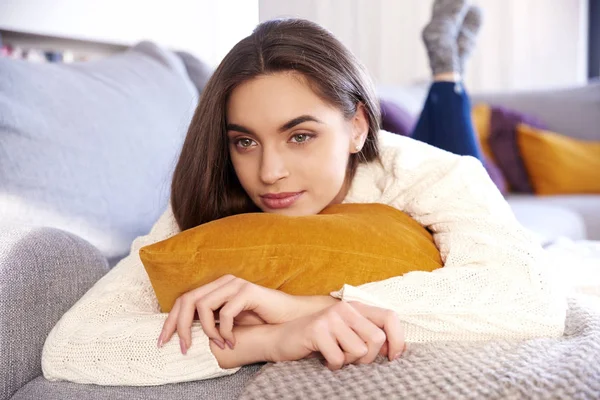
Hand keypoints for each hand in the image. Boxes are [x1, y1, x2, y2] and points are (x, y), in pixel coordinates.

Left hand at [158, 275, 337, 352]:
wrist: (289, 316)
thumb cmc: (261, 320)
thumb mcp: (230, 322)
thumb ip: (211, 321)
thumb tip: (186, 334)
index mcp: (216, 287)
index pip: (184, 300)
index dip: (171, 320)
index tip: (164, 341)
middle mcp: (223, 282)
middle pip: (188, 300)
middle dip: (181, 326)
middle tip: (183, 348)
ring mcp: (235, 284)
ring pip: (203, 305)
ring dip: (208, 331)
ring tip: (220, 344)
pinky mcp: (247, 291)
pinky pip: (226, 312)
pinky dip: (225, 331)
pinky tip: (232, 341)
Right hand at [270, 301, 404, 369]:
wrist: (281, 338)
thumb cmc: (319, 341)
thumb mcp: (347, 334)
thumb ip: (368, 335)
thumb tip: (396, 350)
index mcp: (356, 307)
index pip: (390, 317)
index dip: (397, 339)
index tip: (392, 358)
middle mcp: (345, 308)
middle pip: (377, 338)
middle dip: (368, 357)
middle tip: (351, 359)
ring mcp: (330, 317)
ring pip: (358, 351)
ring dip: (347, 361)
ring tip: (334, 355)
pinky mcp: (317, 330)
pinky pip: (338, 359)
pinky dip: (332, 365)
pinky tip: (322, 358)